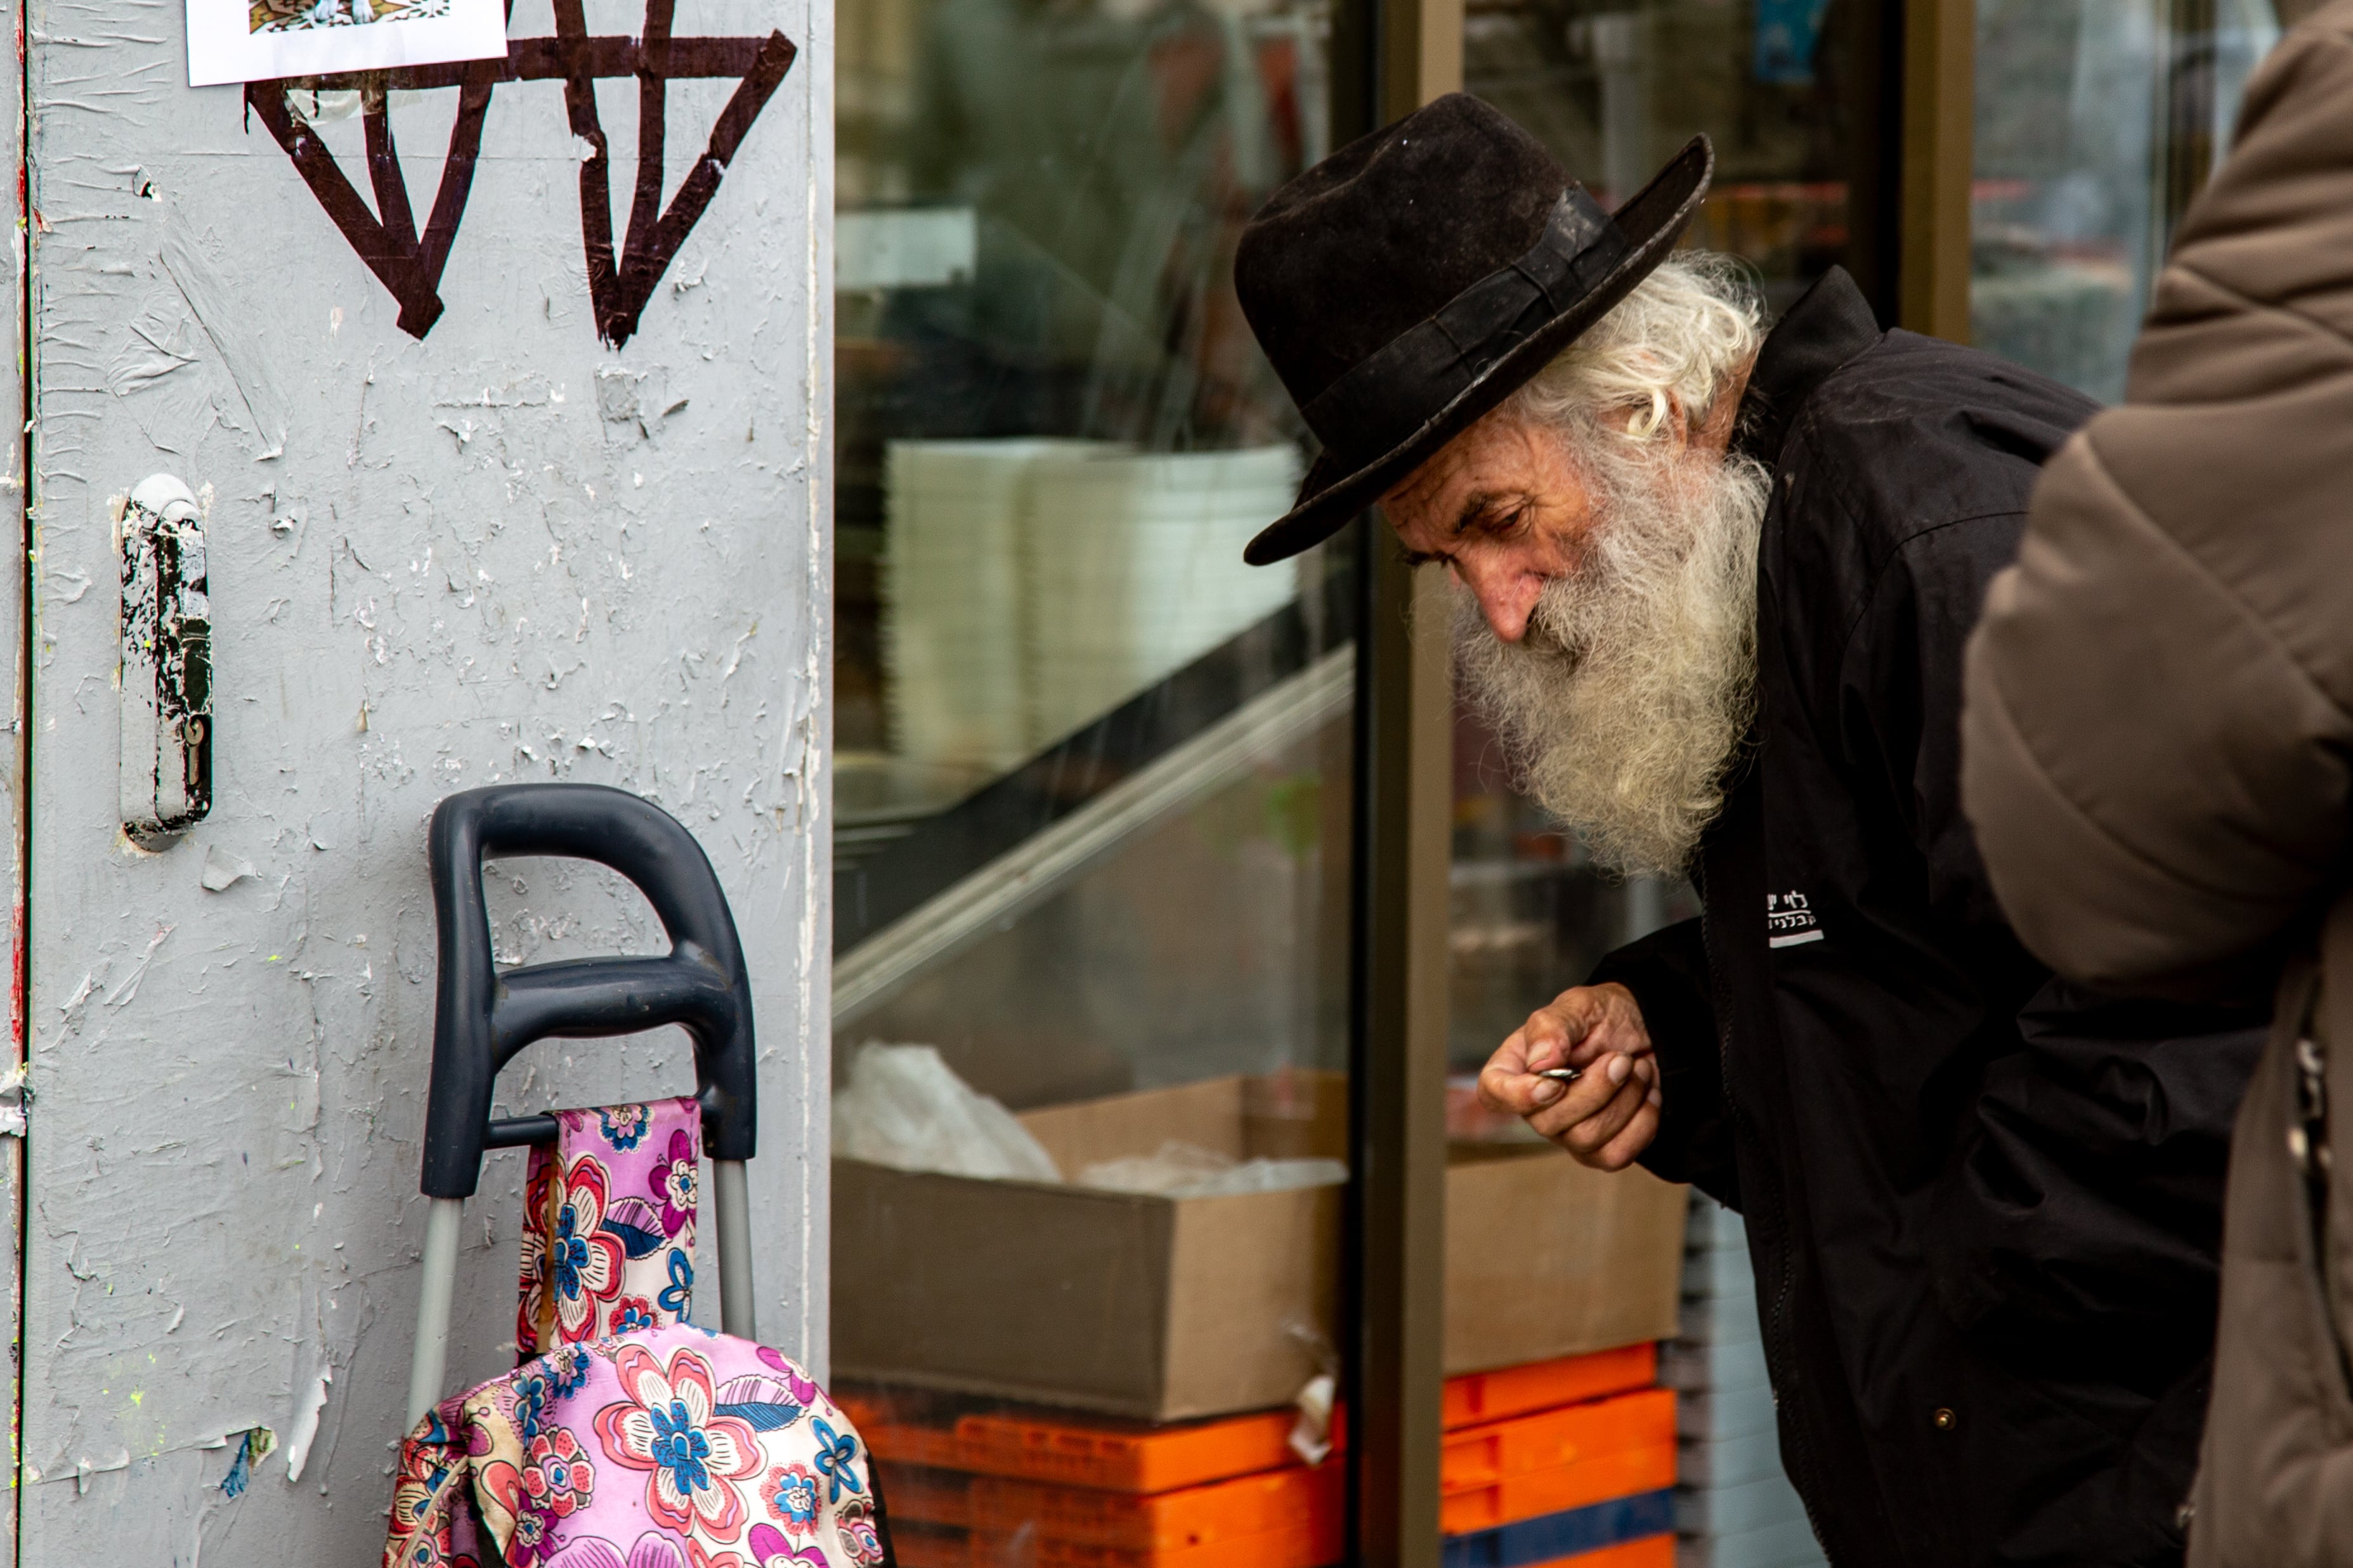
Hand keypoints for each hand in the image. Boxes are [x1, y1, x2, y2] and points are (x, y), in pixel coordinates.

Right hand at [1477, 983, 1659, 1170]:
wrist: (1649, 1033)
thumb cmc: (1605, 1017)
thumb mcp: (1579, 1006)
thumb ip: (1553, 1027)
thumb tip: (1539, 1061)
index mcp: (1518, 1065)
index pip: (1494, 1092)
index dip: (1518, 1096)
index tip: (1554, 1083)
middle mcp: (1537, 1105)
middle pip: (1547, 1123)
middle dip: (1595, 1090)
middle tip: (1621, 1058)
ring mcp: (1568, 1133)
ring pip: (1586, 1139)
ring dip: (1624, 1099)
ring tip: (1637, 1068)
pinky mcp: (1601, 1150)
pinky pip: (1616, 1155)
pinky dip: (1642, 1122)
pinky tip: (1646, 1094)